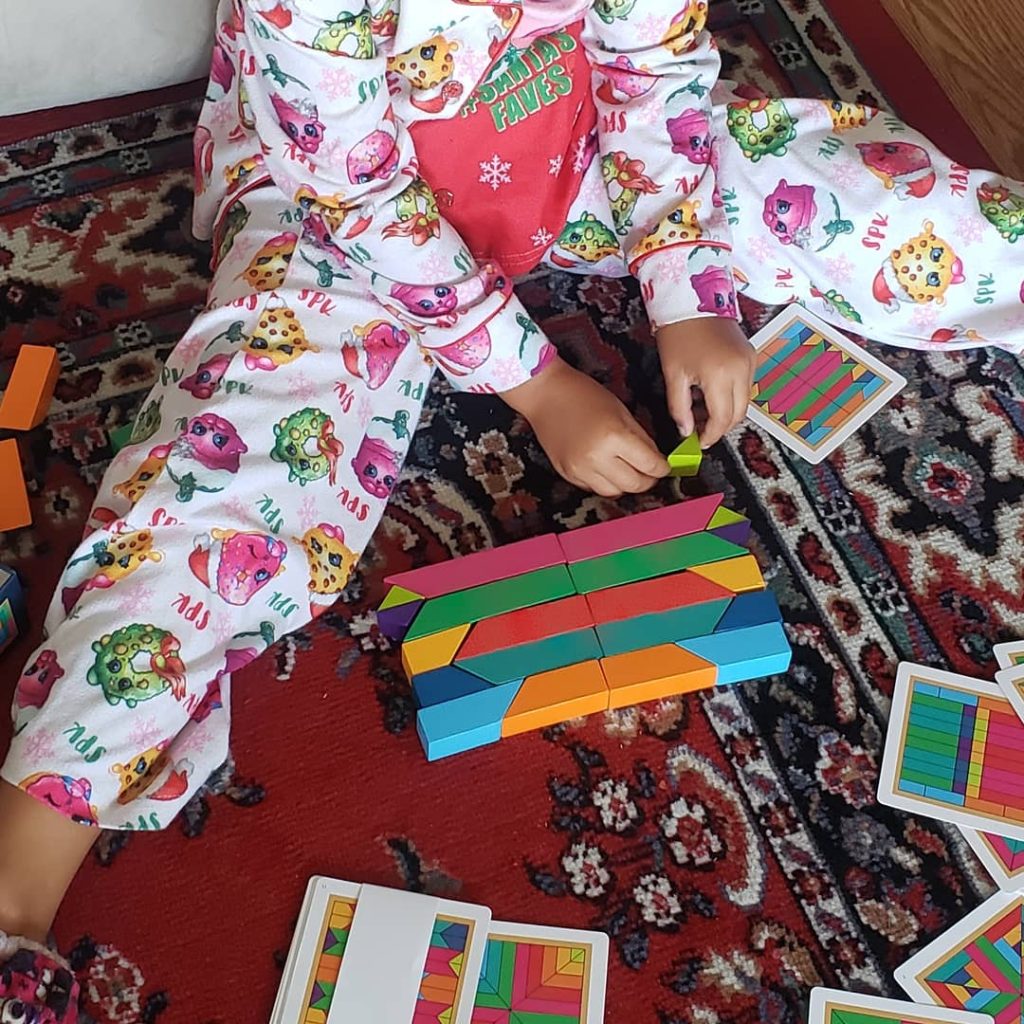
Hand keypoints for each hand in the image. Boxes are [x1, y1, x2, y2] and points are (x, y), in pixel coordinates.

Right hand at [502, 357, 668, 496]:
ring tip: (629, 471)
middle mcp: (596, 458)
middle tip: (651, 472)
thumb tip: (656, 458)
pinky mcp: (567, 473)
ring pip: (614, 492)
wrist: (545, 394)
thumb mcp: (621, 410)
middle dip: (647, 480)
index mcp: (614, 437)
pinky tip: (607, 468)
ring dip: (625, 484)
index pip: (649, 465)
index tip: (664, 466)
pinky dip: (605, 482)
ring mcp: (579, 469)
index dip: (662, 468)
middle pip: (634, 484)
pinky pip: (593, 488)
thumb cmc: (583, 394)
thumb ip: (641, 437)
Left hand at [656, 317, 754, 448]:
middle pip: (738, 414)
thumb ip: (679, 408)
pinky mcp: (751, 356)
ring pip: (744, 402)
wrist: (692, 298)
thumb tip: (686, 431)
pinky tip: (711, 393)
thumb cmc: (678, 333)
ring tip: (701, 410)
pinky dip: (731, 396)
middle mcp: (742, 370)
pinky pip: (746, 386)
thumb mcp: (673, 375)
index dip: (711, 436)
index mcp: (720, 375)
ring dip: (726, 412)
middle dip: (719, 427)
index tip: (699, 442)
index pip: (722, 420)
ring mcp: (750, 362)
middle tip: (699, 429)